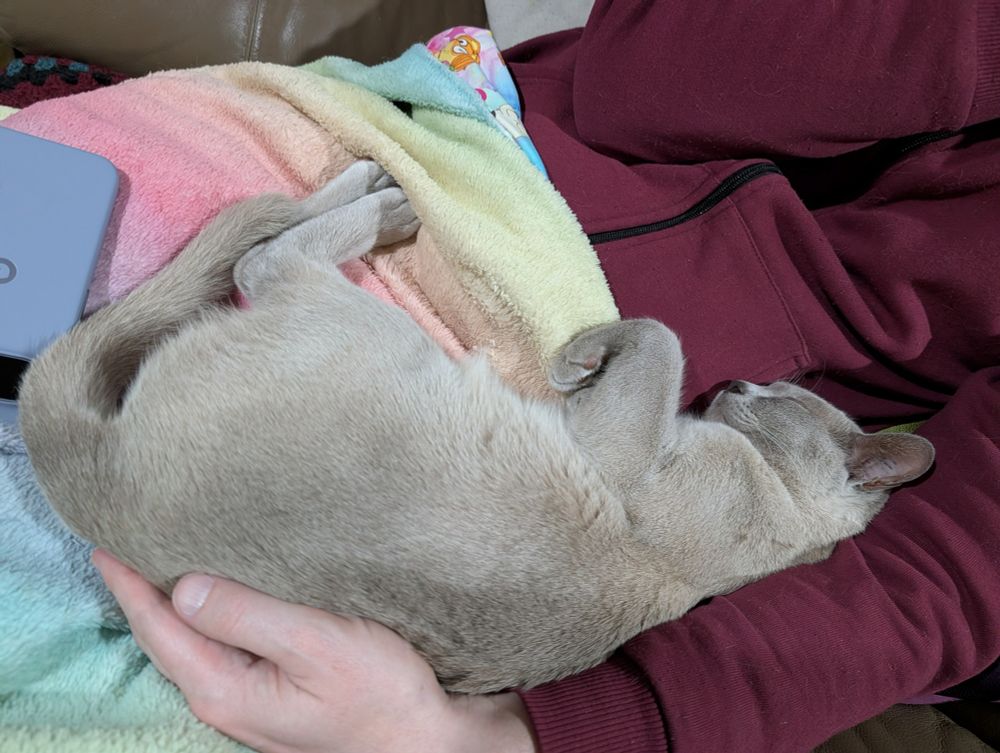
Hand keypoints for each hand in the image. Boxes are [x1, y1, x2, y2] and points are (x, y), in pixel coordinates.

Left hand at [93, 550, 536, 752]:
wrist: (420, 736)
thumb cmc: (378, 691)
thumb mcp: (316, 644)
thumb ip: (249, 615)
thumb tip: (185, 588)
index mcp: (224, 687)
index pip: (157, 626)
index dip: (128, 581)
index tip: (105, 538)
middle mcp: (224, 698)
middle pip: (164, 636)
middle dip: (140, 589)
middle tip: (125, 537)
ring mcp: (246, 698)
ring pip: (190, 641)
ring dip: (171, 599)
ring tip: (158, 557)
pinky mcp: (268, 692)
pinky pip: (218, 645)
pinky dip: (205, 613)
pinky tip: (214, 593)